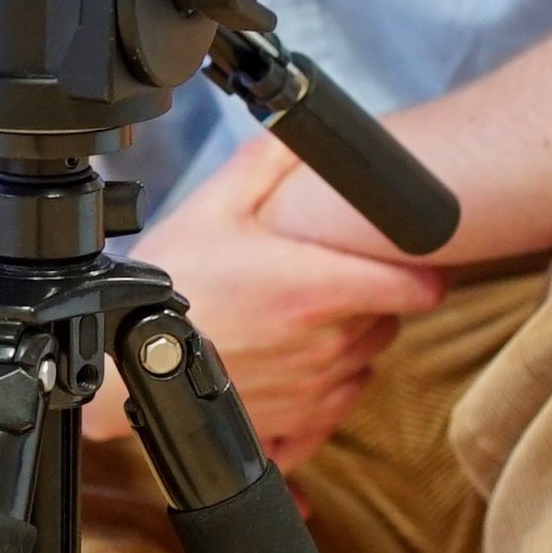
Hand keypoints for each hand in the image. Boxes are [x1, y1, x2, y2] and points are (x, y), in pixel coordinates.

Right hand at [82, 136, 446, 471]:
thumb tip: (302, 129)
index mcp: (316, 290)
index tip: (412, 257)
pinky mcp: (296, 423)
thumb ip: (268, 163)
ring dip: (351, 338)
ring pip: (367, 359)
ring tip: (303, 314)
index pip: (418, 288)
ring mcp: (314, 389)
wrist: (128, 358)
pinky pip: (338, 405)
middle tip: (332, 273)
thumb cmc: (170, 283)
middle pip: (391, 319)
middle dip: (373, 296)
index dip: (423, 268)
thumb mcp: (215, 204)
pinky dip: (328, 386)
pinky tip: (297, 361)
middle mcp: (326, 345)